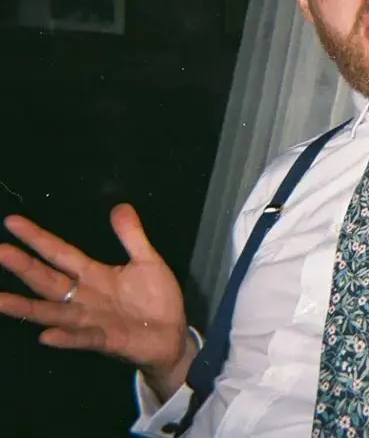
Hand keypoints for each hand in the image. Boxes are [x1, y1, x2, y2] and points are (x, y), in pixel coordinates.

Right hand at [0, 204, 190, 380]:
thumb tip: (120, 205)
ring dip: (26, 307)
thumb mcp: (147, 261)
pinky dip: (67, 337)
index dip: (38, 238)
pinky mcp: (107, 340)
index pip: (60, 253)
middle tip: (0, 251)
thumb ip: (132, 236)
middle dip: (24, 266)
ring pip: (53, 312)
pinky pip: (84, 338)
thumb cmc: (155, 299)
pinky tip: (46, 335)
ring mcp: (92, 321)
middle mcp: (84, 298)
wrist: (172, 335)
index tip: (12, 221)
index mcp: (93, 275)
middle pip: (48, 280)